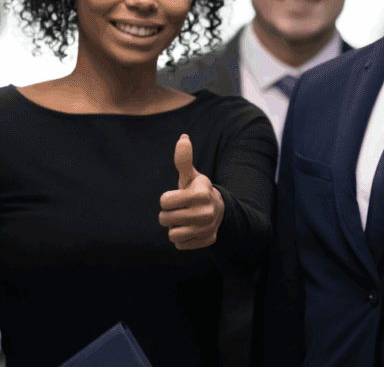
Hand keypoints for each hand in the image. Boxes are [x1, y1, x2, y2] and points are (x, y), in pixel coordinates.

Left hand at [159, 134, 224, 249]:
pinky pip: (180, 245)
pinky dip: (182, 238)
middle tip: (180, 209)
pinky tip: (191, 229)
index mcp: (201, 194)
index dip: (167, 199)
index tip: (178, 197)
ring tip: (184, 220)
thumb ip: (183, 160)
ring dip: (174, 227)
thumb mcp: (191, 176)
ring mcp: (207, 229)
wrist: (219, 210)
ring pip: (172, 234)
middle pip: (165, 219)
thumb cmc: (197, 191)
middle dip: (168, 214)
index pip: (164, 201)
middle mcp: (206, 212)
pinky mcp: (206, 241)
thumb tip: (182, 138)